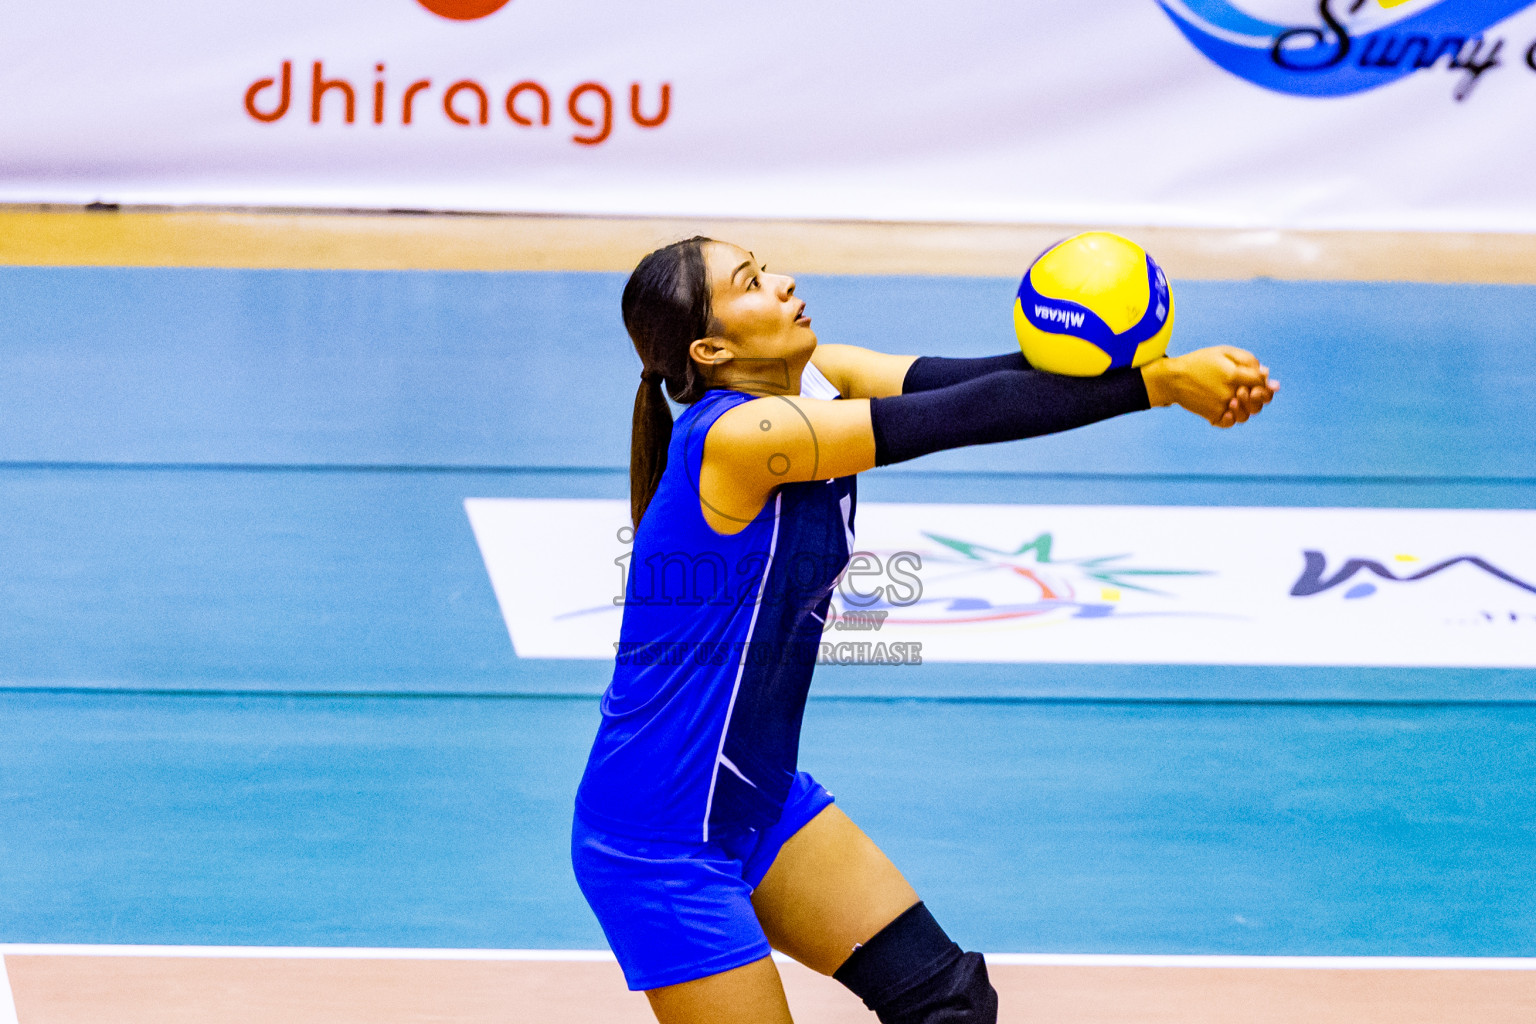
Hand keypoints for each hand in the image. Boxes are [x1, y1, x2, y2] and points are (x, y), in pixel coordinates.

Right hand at [1142, 346, 1277, 427]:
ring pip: (1245, 415)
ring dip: (1246, 407)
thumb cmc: (1200, 362)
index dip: (1264, 380)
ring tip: (1235, 398)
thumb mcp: (1224, 352)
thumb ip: (1247, 360)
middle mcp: (1229, 392)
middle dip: (1259, 395)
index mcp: (1233, 374)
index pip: (1260, 381)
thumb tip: (1266, 373)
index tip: (1258, 378)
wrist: (1173, 379)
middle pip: (1257, 402)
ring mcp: (1220, 406)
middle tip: (1248, 389)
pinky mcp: (1212, 415)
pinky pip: (1229, 422)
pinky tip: (1228, 409)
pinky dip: (1232, 418)